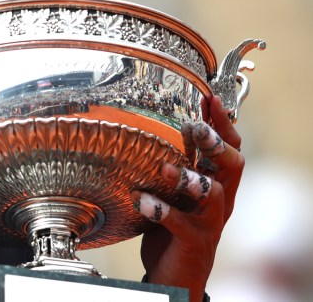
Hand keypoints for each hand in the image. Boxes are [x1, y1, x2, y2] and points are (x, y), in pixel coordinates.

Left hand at [132, 96, 243, 301]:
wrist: (175, 275)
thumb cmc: (172, 228)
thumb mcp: (173, 193)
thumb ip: (171, 165)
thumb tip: (149, 128)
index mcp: (216, 184)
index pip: (229, 148)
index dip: (224, 123)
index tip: (210, 97)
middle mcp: (219, 201)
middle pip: (233, 166)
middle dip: (217, 144)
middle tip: (196, 126)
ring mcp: (209, 222)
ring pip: (214, 195)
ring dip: (191, 178)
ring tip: (165, 168)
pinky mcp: (194, 242)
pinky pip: (180, 224)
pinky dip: (160, 210)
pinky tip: (140, 200)